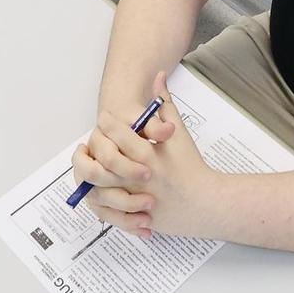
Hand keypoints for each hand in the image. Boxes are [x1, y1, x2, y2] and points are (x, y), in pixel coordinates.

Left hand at [69, 73, 216, 239]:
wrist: (205, 202)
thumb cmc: (191, 166)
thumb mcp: (179, 133)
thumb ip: (165, 105)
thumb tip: (158, 76)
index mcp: (148, 155)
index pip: (118, 134)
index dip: (108, 123)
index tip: (104, 118)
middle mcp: (138, 177)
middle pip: (102, 160)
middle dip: (92, 147)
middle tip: (91, 139)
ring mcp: (134, 199)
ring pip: (98, 187)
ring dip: (89, 173)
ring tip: (88, 161)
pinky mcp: (133, 216)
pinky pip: (105, 209)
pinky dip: (97, 198)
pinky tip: (95, 186)